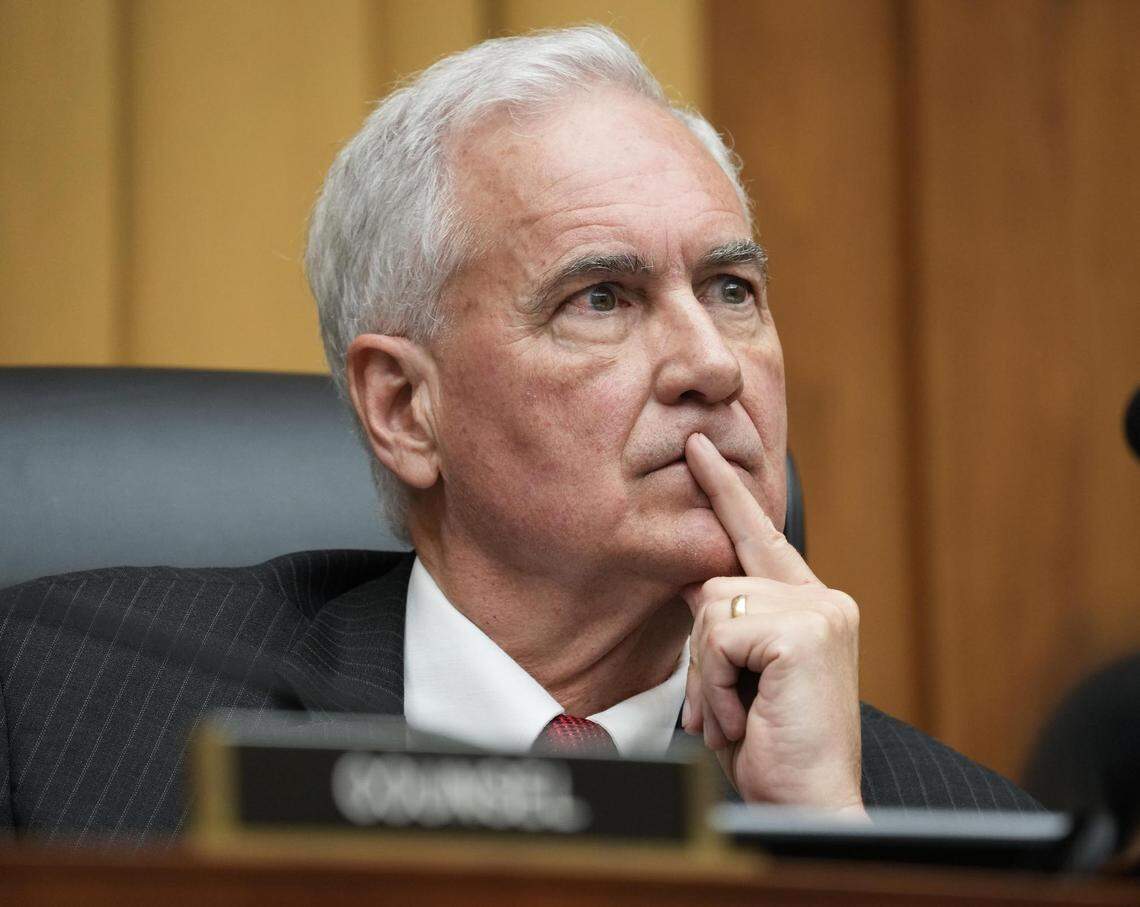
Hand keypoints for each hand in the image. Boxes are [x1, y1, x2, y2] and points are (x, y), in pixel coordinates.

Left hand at [681, 432, 863, 814]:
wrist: (808, 808)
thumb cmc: (773, 752)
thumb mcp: (737, 679)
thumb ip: (723, 626)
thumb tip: (690, 583)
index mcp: (811, 606)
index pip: (759, 536)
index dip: (727, 492)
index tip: (698, 449)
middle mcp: (824, 599)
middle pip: (714, 582)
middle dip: (699, 654)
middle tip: (724, 712)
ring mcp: (820, 611)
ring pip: (710, 607)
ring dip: (706, 676)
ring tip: (738, 718)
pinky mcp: (805, 631)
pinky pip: (717, 635)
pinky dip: (713, 685)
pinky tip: (743, 718)